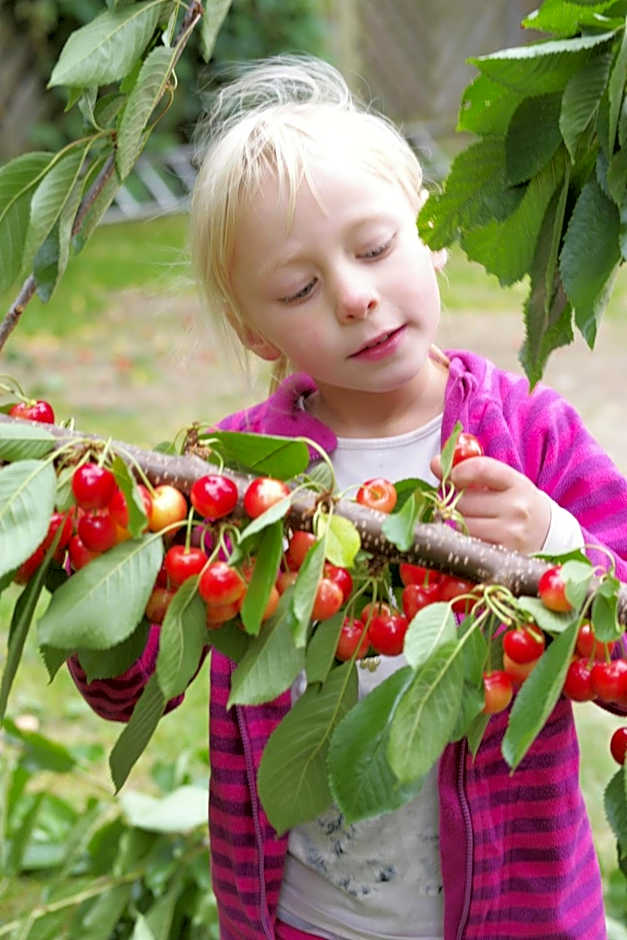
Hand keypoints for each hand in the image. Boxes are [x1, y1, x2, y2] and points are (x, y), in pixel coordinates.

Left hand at [430, 454, 550, 553]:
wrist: (546, 532)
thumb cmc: (517, 502)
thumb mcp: (501, 481)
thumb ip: (469, 469)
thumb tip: (435, 463)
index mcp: (517, 483)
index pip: (480, 468)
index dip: (458, 471)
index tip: (453, 477)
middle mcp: (516, 507)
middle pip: (463, 500)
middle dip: (451, 499)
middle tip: (454, 501)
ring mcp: (510, 533)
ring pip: (460, 523)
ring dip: (452, 520)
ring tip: (460, 517)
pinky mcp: (502, 554)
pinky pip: (466, 543)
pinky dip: (460, 538)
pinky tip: (467, 534)